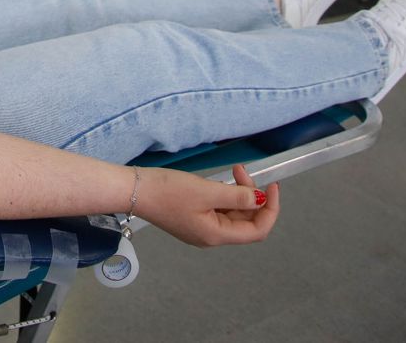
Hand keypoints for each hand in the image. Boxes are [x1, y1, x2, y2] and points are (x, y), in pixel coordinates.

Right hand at [140, 163, 279, 247]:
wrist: (133, 190)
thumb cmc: (168, 192)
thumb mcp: (206, 191)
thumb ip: (236, 196)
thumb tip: (260, 200)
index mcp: (216, 235)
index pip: (257, 230)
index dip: (270, 210)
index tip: (272, 187)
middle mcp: (211, 236)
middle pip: (245, 221)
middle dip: (252, 196)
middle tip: (242, 170)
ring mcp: (200, 228)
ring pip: (232, 214)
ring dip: (238, 194)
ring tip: (233, 171)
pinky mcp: (192, 218)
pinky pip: (218, 210)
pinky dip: (225, 196)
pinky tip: (220, 181)